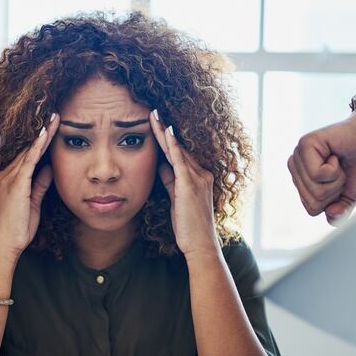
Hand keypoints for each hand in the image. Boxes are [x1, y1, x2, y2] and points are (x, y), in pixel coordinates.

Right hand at [0, 114, 58, 257]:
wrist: (6, 244)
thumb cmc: (18, 227)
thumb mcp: (33, 202)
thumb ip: (40, 184)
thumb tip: (49, 168)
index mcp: (8, 178)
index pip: (27, 154)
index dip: (40, 140)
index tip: (52, 126)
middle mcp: (5, 174)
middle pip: (27, 148)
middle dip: (43, 131)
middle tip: (56, 114)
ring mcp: (9, 178)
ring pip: (28, 151)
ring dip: (43, 134)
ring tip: (55, 118)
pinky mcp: (15, 184)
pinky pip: (29, 161)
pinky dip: (38, 147)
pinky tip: (46, 135)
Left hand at [150, 110, 218, 258]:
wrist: (200, 244)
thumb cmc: (188, 226)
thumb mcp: (177, 199)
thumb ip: (171, 181)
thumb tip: (161, 166)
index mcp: (199, 177)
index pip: (180, 153)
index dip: (167, 138)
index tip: (157, 123)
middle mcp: (202, 173)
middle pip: (179, 147)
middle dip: (165, 129)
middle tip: (153, 111)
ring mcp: (198, 178)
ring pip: (178, 150)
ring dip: (165, 132)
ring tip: (154, 115)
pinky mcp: (190, 185)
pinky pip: (180, 160)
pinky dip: (173, 145)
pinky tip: (166, 132)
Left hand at [288, 106, 355, 223]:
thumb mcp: (350, 196)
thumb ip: (340, 212)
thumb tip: (331, 216)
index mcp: (302, 182)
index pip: (312, 209)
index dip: (332, 201)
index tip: (339, 182)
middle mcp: (296, 169)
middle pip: (313, 201)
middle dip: (335, 190)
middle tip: (340, 171)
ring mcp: (298, 156)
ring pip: (316, 189)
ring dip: (336, 179)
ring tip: (337, 163)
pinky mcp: (305, 145)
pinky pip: (317, 174)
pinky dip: (334, 168)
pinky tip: (334, 155)